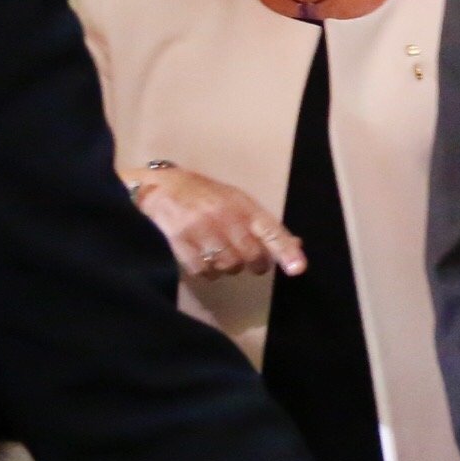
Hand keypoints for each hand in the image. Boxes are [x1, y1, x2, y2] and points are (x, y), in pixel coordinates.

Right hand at [133, 166, 301, 281]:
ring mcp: (201, 231)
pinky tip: (202, 255)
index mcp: (243, 206)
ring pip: (228, 267)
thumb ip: (264, 225)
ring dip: (228, 267)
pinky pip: (204, 271)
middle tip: (248, 259)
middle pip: (251, 257)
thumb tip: (296, 246)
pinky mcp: (181, 244)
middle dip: (254, 263)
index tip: (298, 269)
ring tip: (219, 251)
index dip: (285, 251)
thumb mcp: (238, 202)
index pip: (270, 230)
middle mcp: (224, 218)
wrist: (162, 189)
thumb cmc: (206, 196)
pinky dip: (206, 270)